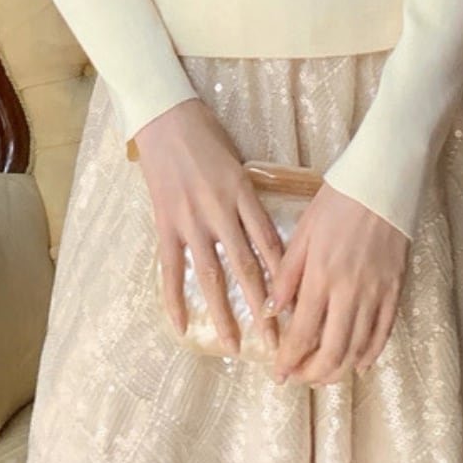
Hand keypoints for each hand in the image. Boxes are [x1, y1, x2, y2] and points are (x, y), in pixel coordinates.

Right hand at [132, 98, 284, 355]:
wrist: (164, 118)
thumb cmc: (205, 134)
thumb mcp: (237, 163)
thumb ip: (248, 199)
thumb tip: (264, 235)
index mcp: (244, 193)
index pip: (270, 244)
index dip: (284, 277)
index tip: (298, 305)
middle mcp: (220, 211)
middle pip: (247, 267)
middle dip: (263, 307)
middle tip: (277, 342)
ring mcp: (191, 220)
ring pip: (211, 275)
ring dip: (224, 313)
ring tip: (235, 345)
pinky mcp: (165, 224)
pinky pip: (171, 269)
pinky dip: (175, 299)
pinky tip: (182, 326)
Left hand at [265, 182, 409, 385]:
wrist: (382, 181)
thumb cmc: (338, 200)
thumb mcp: (303, 231)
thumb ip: (287, 274)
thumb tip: (272, 310)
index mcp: (321, 275)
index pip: (302, 333)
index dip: (289, 360)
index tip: (278, 372)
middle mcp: (349, 290)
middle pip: (331, 351)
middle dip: (312, 374)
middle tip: (299, 377)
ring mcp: (376, 292)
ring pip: (358, 348)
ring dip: (338, 370)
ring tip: (323, 374)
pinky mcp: (395, 289)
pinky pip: (384, 332)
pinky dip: (370, 354)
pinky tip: (358, 363)